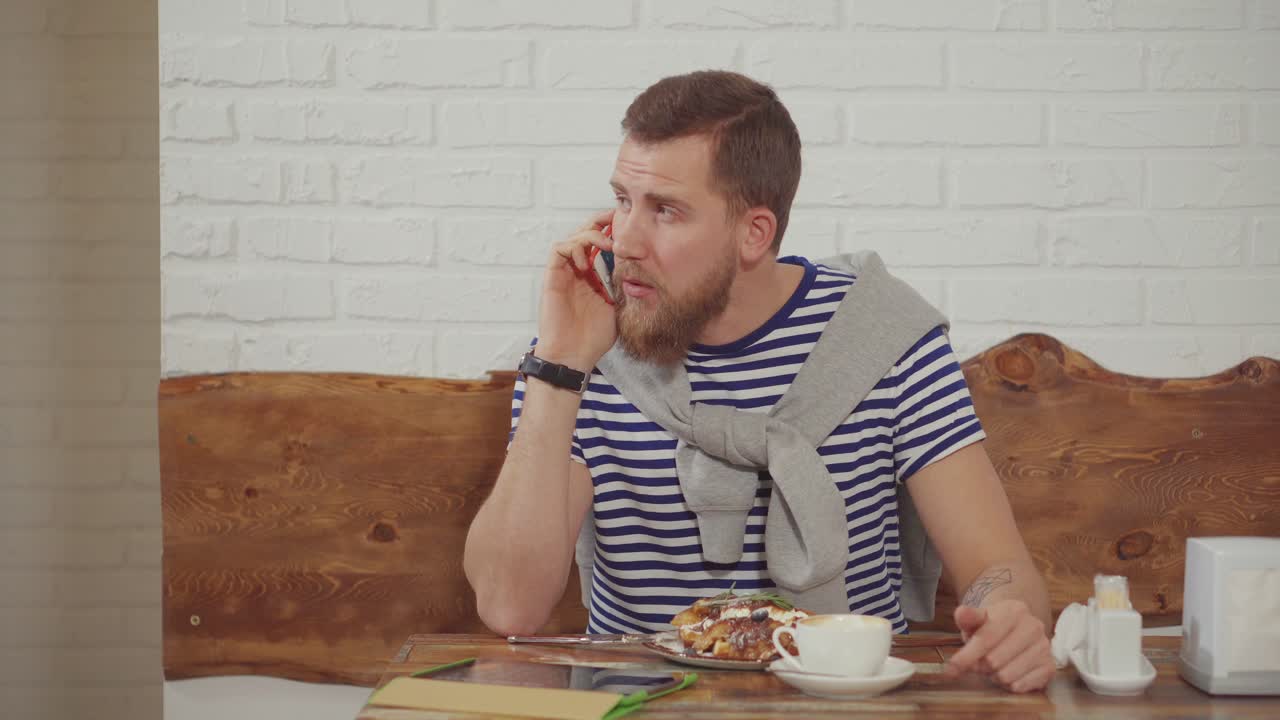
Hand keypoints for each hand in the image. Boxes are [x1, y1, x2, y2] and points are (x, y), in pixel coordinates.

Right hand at [535, 209, 616, 370]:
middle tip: (615, 218)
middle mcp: (577, 272)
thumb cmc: (593, 338)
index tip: (627, 225)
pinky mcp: (552, 278)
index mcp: (592, 278)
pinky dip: (572, 247)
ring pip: (572, 238)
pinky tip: (586, 259)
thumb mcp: (618, 308)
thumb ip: (624, 289)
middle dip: (599, 222)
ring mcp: (564, 274)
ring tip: (606, 243)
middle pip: (584, 235)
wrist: (574, 356)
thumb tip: (642, 271)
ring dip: (589, 234)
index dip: (610, 231)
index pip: (599, 245)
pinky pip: (558, 250)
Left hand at [944, 600, 1053, 692]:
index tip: (952, 669)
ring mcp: (1044, 647)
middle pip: (994, 660)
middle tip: (978, 663)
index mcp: (1014, 611)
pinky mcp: (1049, 666)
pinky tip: (1008, 672)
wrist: (1016, 627)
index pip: (986, 638)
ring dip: (994, 676)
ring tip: (994, 667)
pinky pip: (1021, 686)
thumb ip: (967, 617)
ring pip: (1007, 675)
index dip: (967, 656)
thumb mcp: (977, 618)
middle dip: (980, 666)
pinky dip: (1009, 685)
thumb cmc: (992, 625)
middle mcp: (1033, 627)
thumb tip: (961, 613)